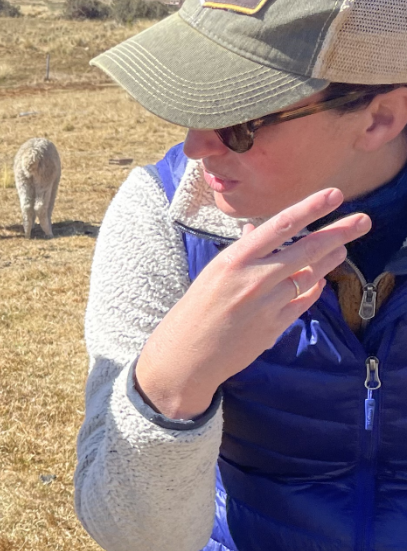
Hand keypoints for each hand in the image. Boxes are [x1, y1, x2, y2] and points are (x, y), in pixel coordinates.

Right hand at [135, 188, 369, 419]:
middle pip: (307, 250)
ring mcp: (267, 304)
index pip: (280, 226)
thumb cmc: (195, 311)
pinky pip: (303, 301)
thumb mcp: (213, 274)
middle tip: (363, 221)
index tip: (334, 195)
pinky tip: (319, 281)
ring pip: (310, 275)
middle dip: (339, 233)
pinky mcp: (275, 326)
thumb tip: (253, 230)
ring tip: (342, 247)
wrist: (187, 355)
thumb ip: (240, 253)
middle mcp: (254, 279)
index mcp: (234, 260)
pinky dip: (313, 289)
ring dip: (330, 260)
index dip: (310, 208)